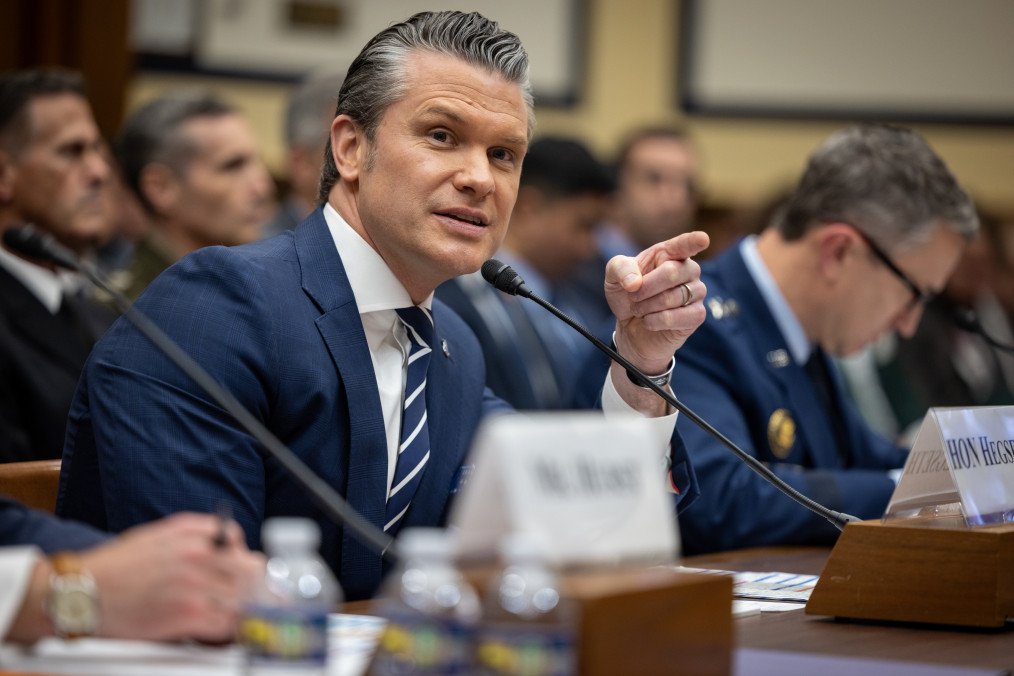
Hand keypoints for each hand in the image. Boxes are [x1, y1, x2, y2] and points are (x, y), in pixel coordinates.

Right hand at [83, 512, 264, 642]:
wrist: (82, 593)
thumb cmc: (116, 567)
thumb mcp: (158, 535)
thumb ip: (195, 536)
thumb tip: (227, 546)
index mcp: (191, 532)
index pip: (238, 539)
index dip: (241, 558)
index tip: (242, 572)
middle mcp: (198, 553)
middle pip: (251, 569)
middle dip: (252, 584)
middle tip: (249, 597)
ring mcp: (195, 583)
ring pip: (244, 597)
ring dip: (244, 609)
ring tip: (234, 616)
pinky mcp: (187, 614)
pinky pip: (227, 623)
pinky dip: (228, 630)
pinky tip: (219, 630)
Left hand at [606, 231, 708, 373]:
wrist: (630, 328)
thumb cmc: (627, 296)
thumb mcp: (613, 277)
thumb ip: (620, 269)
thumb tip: (635, 282)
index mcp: (669, 253)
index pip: (685, 244)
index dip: (693, 241)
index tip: (702, 239)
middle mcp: (688, 269)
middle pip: (671, 272)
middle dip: (644, 288)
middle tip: (633, 297)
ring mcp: (696, 291)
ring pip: (674, 297)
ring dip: (647, 306)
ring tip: (640, 310)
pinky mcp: (697, 315)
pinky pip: (679, 317)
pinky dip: (656, 321)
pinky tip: (649, 321)